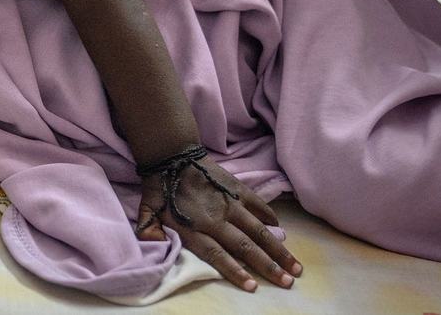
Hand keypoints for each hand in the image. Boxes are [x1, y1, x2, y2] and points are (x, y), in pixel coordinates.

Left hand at [135, 158, 301, 291]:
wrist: (171, 155)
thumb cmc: (159, 188)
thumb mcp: (147, 213)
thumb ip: (150, 232)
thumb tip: (153, 246)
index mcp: (193, 228)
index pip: (217, 254)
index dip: (234, 270)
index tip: (253, 286)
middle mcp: (215, 218)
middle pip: (245, 246)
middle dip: (268, 266)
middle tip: (288, 281)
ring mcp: (228, 202)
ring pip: (258, 229)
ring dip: (278, 248)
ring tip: (294, 265)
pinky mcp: (236, 187)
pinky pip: (257, 204)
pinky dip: (269, 217)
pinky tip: (280, 229)